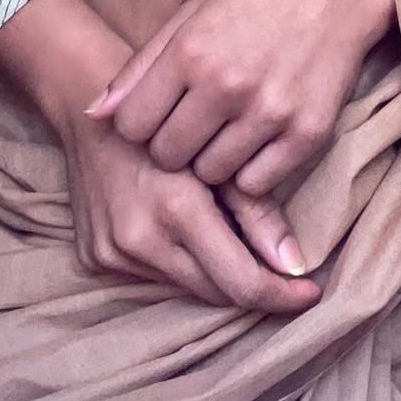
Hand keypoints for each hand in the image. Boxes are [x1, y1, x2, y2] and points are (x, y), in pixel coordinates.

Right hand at [58, 109, 321, 310]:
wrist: (89, 105)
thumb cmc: (167, 117)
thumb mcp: (217, 155)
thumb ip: (257, 211)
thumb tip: (297, 264)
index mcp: (175, 208)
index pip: (239, 282)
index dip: (280, 295)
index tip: (310, 293)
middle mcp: (140, 239)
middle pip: (215, 293)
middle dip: (253, 288)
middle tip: (286, 278)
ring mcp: (112, 253)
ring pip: (185, 288)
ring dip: (214, 276)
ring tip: (240, 250)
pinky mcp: (95, 259)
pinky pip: (154, 277)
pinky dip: (180, 265)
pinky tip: (195, 241)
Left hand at [83, 0, 395, 196]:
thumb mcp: (192, 12)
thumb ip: (140, 65)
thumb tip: (94, 114)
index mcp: (191, 51)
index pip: (132, 127)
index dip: (139, 126)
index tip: (158, 116)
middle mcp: (226, 84)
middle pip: (167, 157)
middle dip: (171, 148)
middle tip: (192, 126)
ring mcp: (269, 112)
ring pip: (211, 175)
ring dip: (212, 159)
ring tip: (226, 130)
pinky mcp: (307, 134)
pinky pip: (257, 184)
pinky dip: (251, 170)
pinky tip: (256, 140)